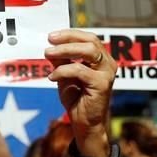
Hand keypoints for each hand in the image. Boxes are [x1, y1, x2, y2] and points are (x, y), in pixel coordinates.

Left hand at [45, 29, 115, 156]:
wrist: (83, 123)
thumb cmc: (76, 98)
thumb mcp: (65, 75)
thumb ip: (61, 60)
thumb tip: (50, 45)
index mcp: (101, 59)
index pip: (88, 38)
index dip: (70, 34)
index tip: (51, 35)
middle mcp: (108, 63)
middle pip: (90, 41)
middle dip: (68, 38)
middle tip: (49, 40)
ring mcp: (107, 74)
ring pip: (88, 51)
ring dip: (65, 50)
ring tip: (48, 54)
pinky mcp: (102, 85)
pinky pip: (79, 70)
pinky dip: (62, 70)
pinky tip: (52, 77)